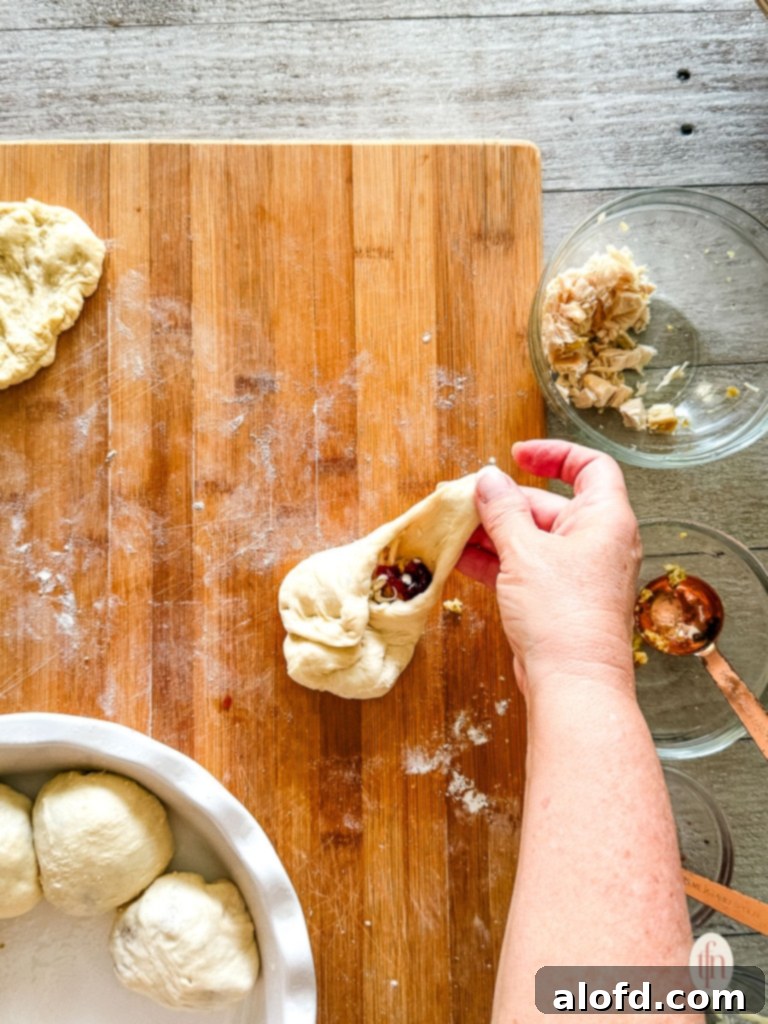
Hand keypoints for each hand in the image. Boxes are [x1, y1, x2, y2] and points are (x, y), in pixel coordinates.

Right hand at [458, 439, 640, 693]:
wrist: (573, 684)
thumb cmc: (563, 615)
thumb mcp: (524, 552)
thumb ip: (502, 510)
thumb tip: (487, 479)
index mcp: (605, 519)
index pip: (590, 467)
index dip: (554, 454)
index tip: (517, 455)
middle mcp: (596, 543)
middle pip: (548, 505)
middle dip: (502, 503)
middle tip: (461, 502)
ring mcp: (577, 574)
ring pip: (531, 539)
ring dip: (491, 534)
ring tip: (451, 530)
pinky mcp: (557, 601)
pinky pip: (524, 568)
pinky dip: (495, 561)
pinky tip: (458, 558)